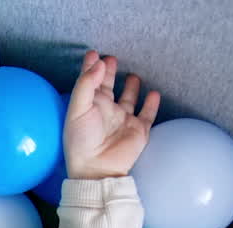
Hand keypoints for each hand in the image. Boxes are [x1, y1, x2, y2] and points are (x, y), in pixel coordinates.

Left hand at [64, 50, 160, 180]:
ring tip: (134, 75)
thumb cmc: (82, 140)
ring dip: (132, 87)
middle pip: (109, 86)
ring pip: (129, 99)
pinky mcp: (139, 130)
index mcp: (90, 105)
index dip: (91, 67)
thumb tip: (99, 62)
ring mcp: (123, 120)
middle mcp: (106, 111)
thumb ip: (86, 84)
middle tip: (112, 58)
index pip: (91, 81)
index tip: (93, 53)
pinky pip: (147, 114)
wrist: (97, 168)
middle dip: (109, 72)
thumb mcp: (77, 109)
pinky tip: (155, 93)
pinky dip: (152, 104)